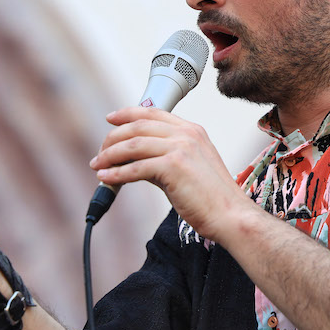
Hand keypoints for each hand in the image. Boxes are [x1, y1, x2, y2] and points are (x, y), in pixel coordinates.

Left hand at [89, 107, 245, 241]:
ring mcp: (180, 148)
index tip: (110, 119)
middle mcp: (186, 134)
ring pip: (132, 145)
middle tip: (100, 154)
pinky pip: (135, 168)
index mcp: (192, 131)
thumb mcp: (189, 167)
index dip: (127, 114)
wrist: (231, 215)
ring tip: (98, 166)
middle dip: (113, 139)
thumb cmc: (211, 198)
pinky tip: (106, 178)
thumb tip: (133, 161)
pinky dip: (116, 173)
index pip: (153, 113)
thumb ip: (163, 158)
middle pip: (137, 127)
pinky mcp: (173, 167)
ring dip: (110, 156)